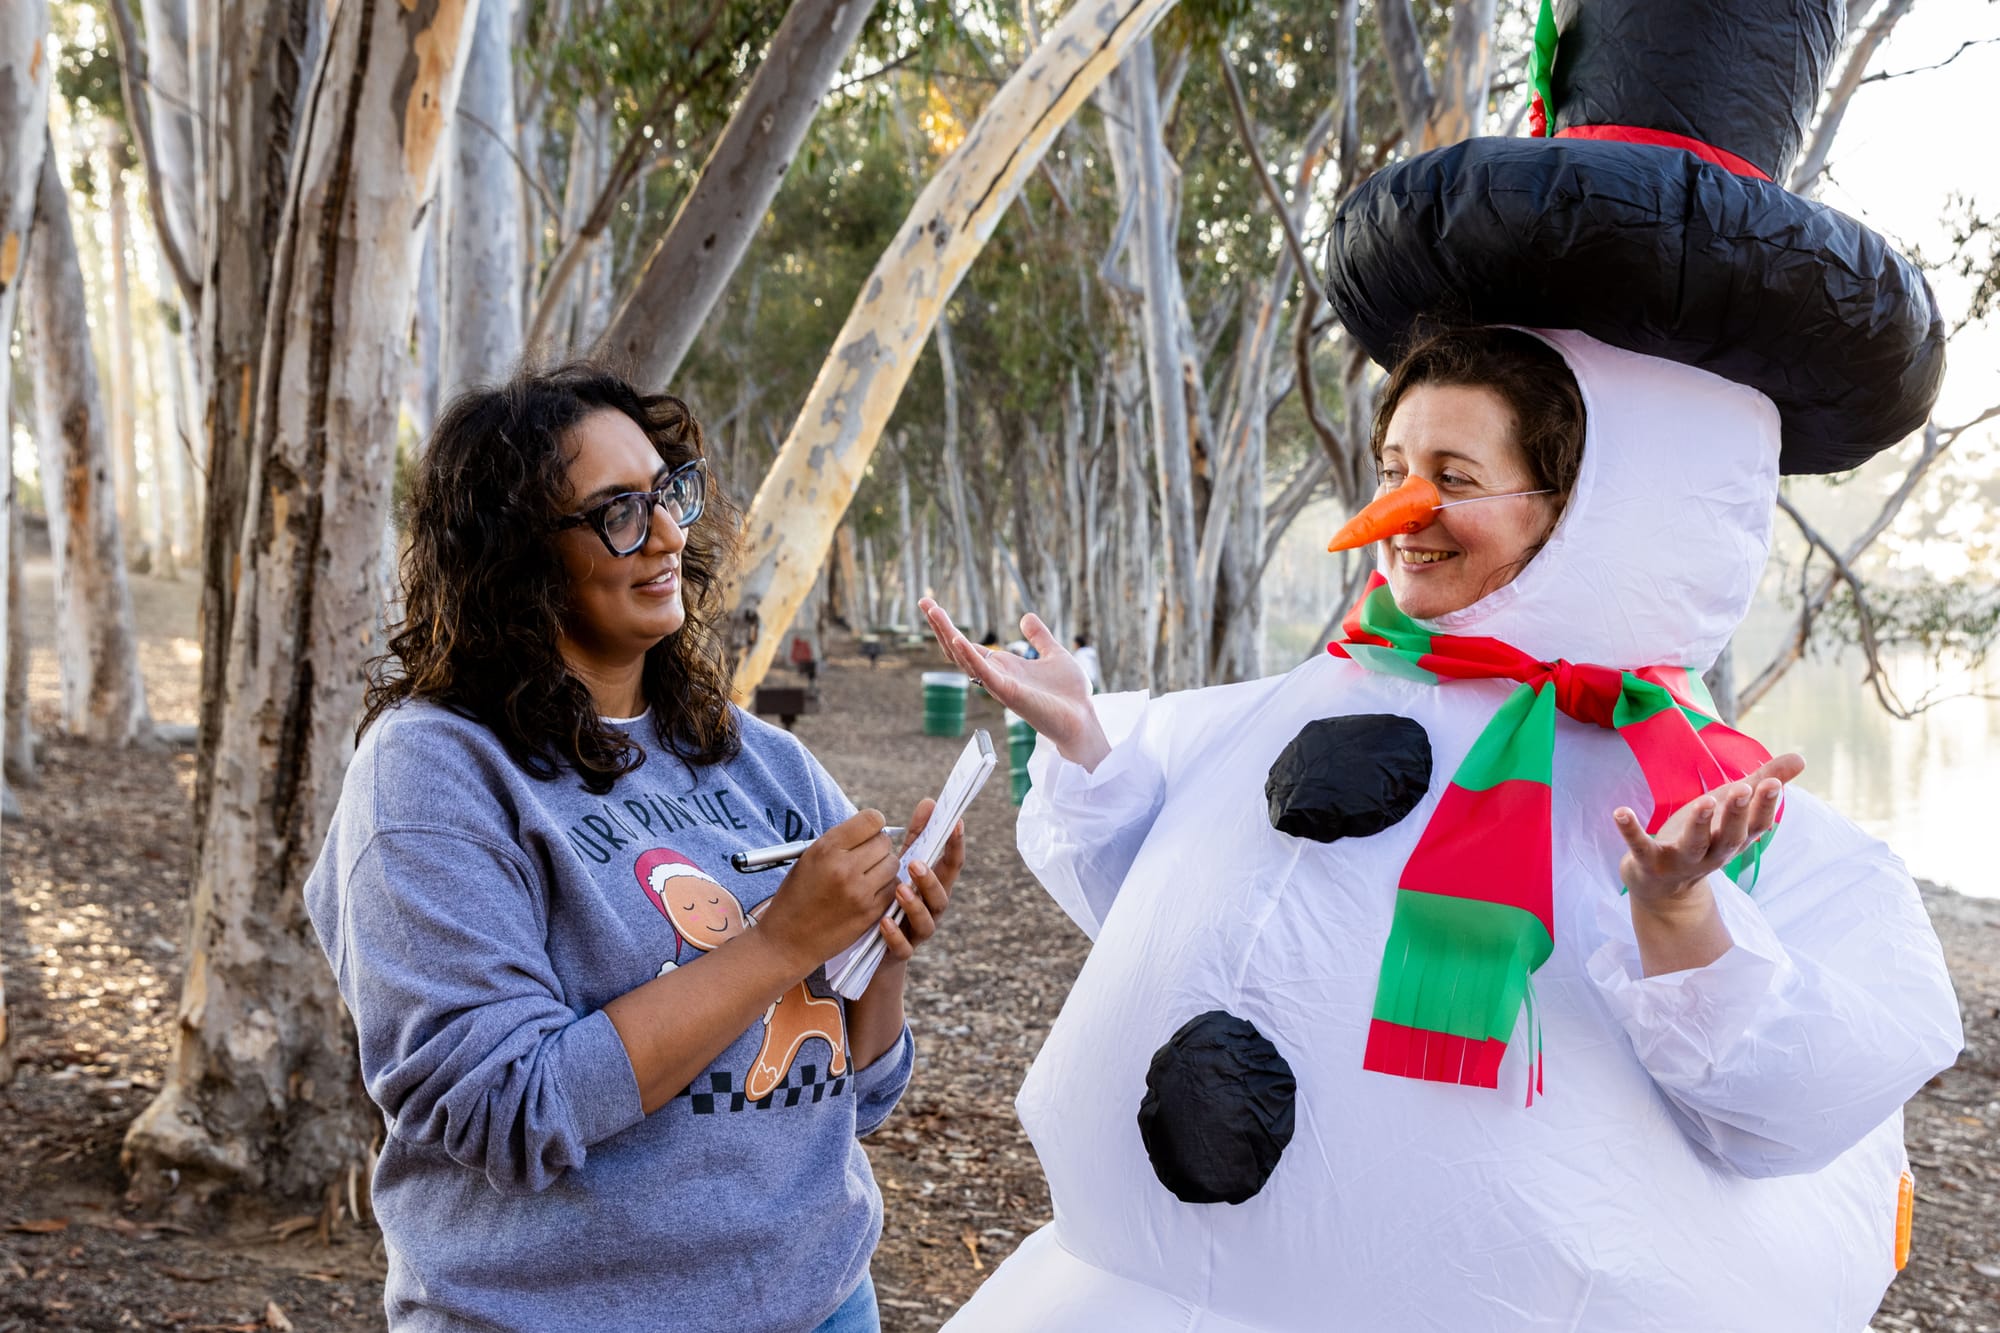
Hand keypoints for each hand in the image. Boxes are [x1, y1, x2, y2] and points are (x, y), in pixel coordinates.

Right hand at [755, 809, 901, 973]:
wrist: (787, 940)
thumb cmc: (797, 896)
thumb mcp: (808, 859)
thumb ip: (840, 842)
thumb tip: (873, 828)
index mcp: (826, 849)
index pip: (872, 819)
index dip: (873, 824)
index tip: (868, 832)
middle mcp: (844, 868)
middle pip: (885, 842)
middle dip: (878, 846)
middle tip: (866, 857)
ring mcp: (859, 892)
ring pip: (893, 864)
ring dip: (884, 867)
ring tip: (867, 875)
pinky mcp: (870, 912)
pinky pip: (893, 888)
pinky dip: (885, 887)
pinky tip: (869, 892)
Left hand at [873, 797, 965, 964]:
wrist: (877, 948)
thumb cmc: (895, 896)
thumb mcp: (906, 865)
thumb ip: (919, 835)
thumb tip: (930, 801)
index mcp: (935, 886)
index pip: (952, 865)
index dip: (956, 845)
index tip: (956, 823)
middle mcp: (932, 909)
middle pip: (942, 895)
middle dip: (931, 879)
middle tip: (915, 863)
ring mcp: (918, 932)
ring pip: (926, 922)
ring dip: (915, 906)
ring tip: (900, 890)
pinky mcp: (901, 952)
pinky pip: (903, 948)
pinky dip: (895, 936)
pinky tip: (883, 922)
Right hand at [919, 597, 1110, 770]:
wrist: (1083, 719)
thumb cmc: (1070, 694)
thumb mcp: (1055, 655)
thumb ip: (1039, 638)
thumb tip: (1026, 616)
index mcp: (1003, 666)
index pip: (968, 645)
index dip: (950, 626)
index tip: (933, 605)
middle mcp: (995, 675)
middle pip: (958, 649)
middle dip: (940, 626)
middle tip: (924, 601)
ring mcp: (998, 684)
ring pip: (964, 658)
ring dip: (947, 634)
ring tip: (934, 612)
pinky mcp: (1008, 693)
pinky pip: (983, 673)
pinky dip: (969, 656)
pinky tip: (957, 639)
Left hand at [1613, 752, 1801, 911]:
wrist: (1662, 888)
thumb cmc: (1702, 837)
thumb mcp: (1731, 810)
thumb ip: (1762, 783)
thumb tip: (1802, 759)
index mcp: (1733, 839)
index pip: (1756, 825)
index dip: (1765, 806)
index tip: (1773, 784)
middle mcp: (1712, 853)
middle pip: (1729, 836)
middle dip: (1736, 813)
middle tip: (1742, 788)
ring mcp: (1680, 861)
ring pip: (1693, 844)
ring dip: (1698, 823)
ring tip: (1702, 801)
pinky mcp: (1648, 862)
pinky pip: (1639, 846)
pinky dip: (1630, 830)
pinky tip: (1619, 812)